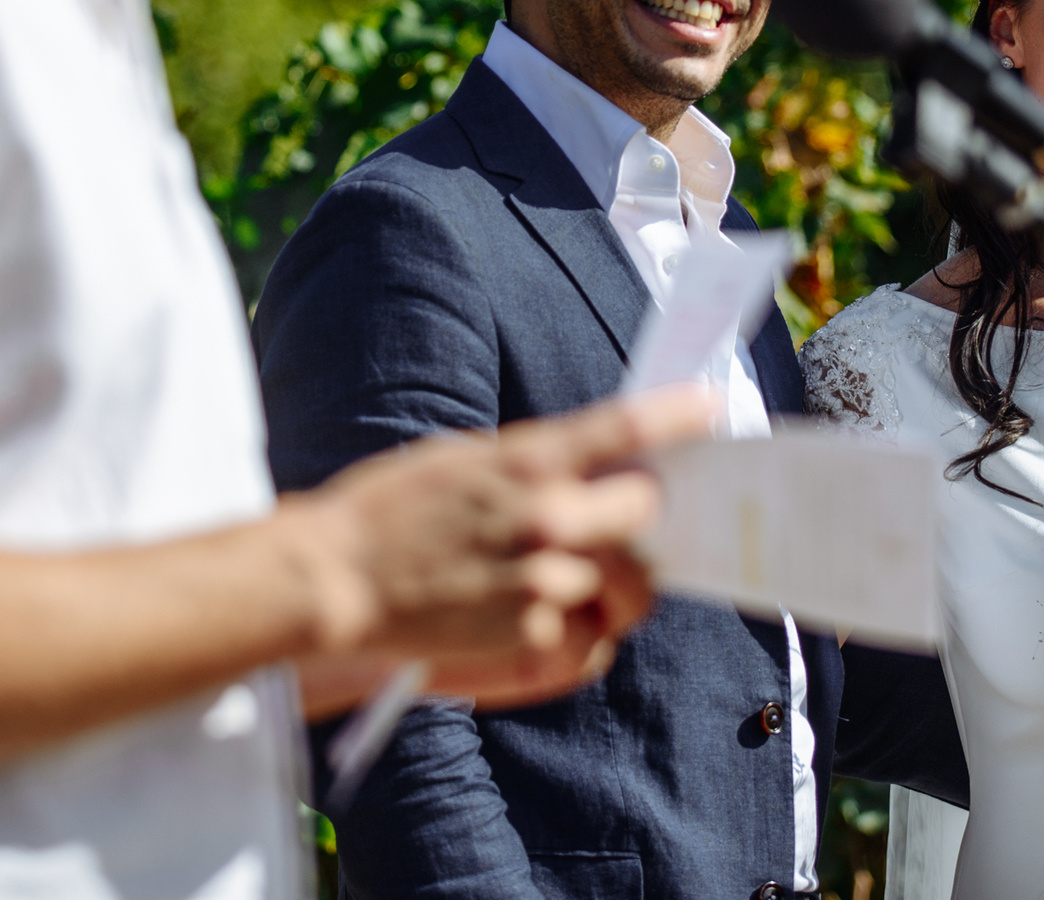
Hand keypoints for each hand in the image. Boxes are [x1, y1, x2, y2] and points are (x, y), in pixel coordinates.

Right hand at [283, 387, 710, 673]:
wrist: (335, 580)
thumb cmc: (391, 509)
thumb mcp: (465, 458)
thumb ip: (533, 462)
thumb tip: (593, 464)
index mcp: (528, 460)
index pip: (625, 429)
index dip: (678, 417)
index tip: (708, 408)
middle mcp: (548, 517)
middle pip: (645, 512)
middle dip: (639, 512)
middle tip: (622, 515)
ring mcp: (544, 580)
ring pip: (625, 580)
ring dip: (612, 574)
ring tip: (572, 568)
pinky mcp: (533, 635)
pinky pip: (588, 630)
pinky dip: (575, 620)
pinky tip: (533, 606)